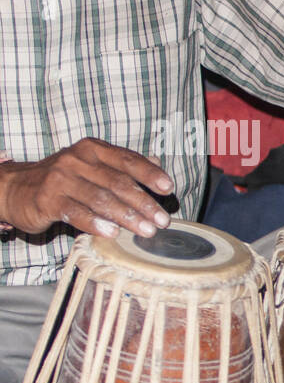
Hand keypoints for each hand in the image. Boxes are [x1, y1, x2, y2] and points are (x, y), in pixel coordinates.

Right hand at [0, 139, 172, 237]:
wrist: (17, 188)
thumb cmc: (65, 180)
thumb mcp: (93, 166)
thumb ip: (122, 166)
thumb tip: (157, 164)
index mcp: (93, 149)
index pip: (127, 160)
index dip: (150, 175)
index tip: (168, 189)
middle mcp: (77, 160)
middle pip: (118, 182)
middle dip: (144, 203)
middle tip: (162, 220)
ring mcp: (60, 179)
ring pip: (100, 199)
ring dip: (127, 216)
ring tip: (146, 230)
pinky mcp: (47, 200)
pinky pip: (76, 213)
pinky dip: (96, 223)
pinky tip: (113, 233)